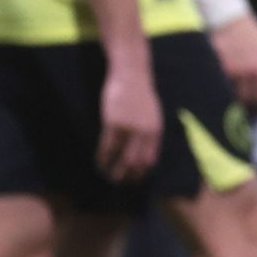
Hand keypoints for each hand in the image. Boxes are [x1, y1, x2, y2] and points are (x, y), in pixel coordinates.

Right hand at [97, 57, 161, 184]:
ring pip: (121, 157)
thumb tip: (145, 155)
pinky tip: (99, 162)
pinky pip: (107, 147)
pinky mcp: (114, 123)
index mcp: (156, 130)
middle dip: (127, 176)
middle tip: (118, 182)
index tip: (134, 180)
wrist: (132, 74)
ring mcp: (130, 128)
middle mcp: (145, 132)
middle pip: (136, 163)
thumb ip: (149, 134)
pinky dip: (103, 158)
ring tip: (107, 175)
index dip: (141, 173)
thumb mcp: (152, 115)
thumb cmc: (141, 95)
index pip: (150, 160)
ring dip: (113, 170)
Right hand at [210, 15, 256, 110]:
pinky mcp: (227, 69)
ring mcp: (244, 69)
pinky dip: (224, 93)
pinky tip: (221, 92)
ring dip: (236, 102)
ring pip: (242, 98)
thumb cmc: (247, 34)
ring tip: (230, 104)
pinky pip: (227, 90)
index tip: (256, 107)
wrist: (229, 19)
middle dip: (251, 107)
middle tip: (242, 111)